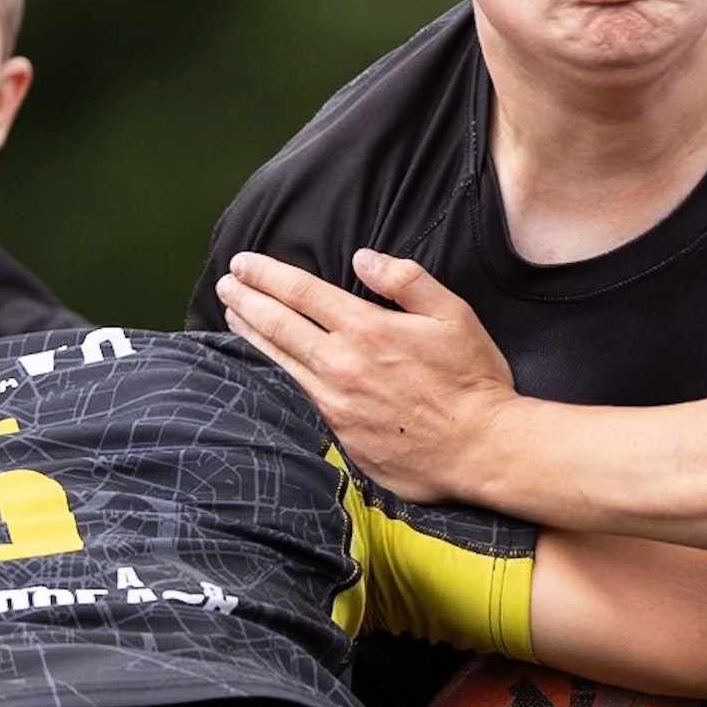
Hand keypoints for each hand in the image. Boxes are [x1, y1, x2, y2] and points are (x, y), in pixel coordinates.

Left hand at [217, 248, 513, 500]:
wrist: (480, 449)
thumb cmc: (473, 380)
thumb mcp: (452, 314)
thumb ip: (406, 280)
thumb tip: (363, 258)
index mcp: (367, 329)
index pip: (301, 292)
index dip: (266, 275)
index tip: (243, 263)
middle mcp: (342, 364)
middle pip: (278, 325)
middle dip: (246, 300)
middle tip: (226, 285)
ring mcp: (336, 403)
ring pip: (279, 362)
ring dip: (250, 336)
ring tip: (231, 318)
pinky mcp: (339, 434)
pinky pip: (295, 397)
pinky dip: (271, 376)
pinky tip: (263, 367)